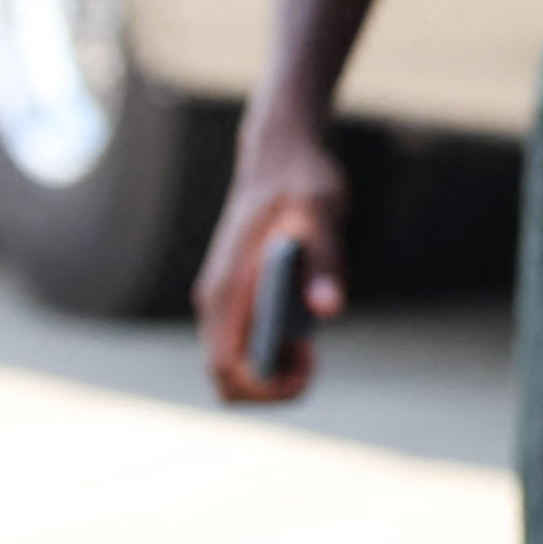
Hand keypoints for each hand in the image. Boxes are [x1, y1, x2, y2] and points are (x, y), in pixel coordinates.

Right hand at [197, 106, 349, 403]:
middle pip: (224, 377)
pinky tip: (303, 334)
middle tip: (311, 361)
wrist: (280, 156)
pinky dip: (269, 355)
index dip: (265, 387)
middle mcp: (215, 301)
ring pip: (232, 363)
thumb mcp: (322, 215)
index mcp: (228, 289)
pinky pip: (243, 345)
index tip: (307, 369)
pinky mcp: (236, 296)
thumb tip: (327, 311)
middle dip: (268, 387)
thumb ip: (324, 261)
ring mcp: (223, 300)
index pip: (226, 367)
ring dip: (269, 372)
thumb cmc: (302, 184)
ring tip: (309, 347)